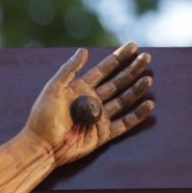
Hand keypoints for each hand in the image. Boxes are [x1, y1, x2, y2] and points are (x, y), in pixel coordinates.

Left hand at [25, 42, 154, 166]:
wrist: (42, 146)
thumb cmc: (43, 117)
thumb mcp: (53, 89)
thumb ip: (68, 70)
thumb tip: (83, 50)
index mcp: (80, 88)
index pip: (103, 70)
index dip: (118, 58)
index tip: (133, 47)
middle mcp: (92, 101)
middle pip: (117, 82)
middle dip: (132, 70)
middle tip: (147, 58)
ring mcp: (99, 117)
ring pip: (123, 100)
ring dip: (136, 90)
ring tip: (149, 79)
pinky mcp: (103, 133)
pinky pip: (124, 123)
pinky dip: (137, 115)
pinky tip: (149, 105)